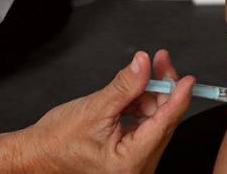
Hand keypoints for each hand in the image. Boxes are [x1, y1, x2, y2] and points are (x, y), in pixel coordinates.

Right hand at [15, 50, 193, 173]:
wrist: (39, 153)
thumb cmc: (59, 140)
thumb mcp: (96, 107)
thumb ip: (125, 85)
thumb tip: (144, 64)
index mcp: (130, 161)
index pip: (164, 124)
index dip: (178, 97)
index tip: (187, 78)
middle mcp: (137, 168)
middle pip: (164, 121)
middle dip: (163, 89)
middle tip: (159, 62)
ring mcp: (136, 164)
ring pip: (156, 122)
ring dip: (152, 96)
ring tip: (139, 76)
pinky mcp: (132, 156)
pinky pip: (146, 127)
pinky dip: (143, 107)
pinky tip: (135, 92)